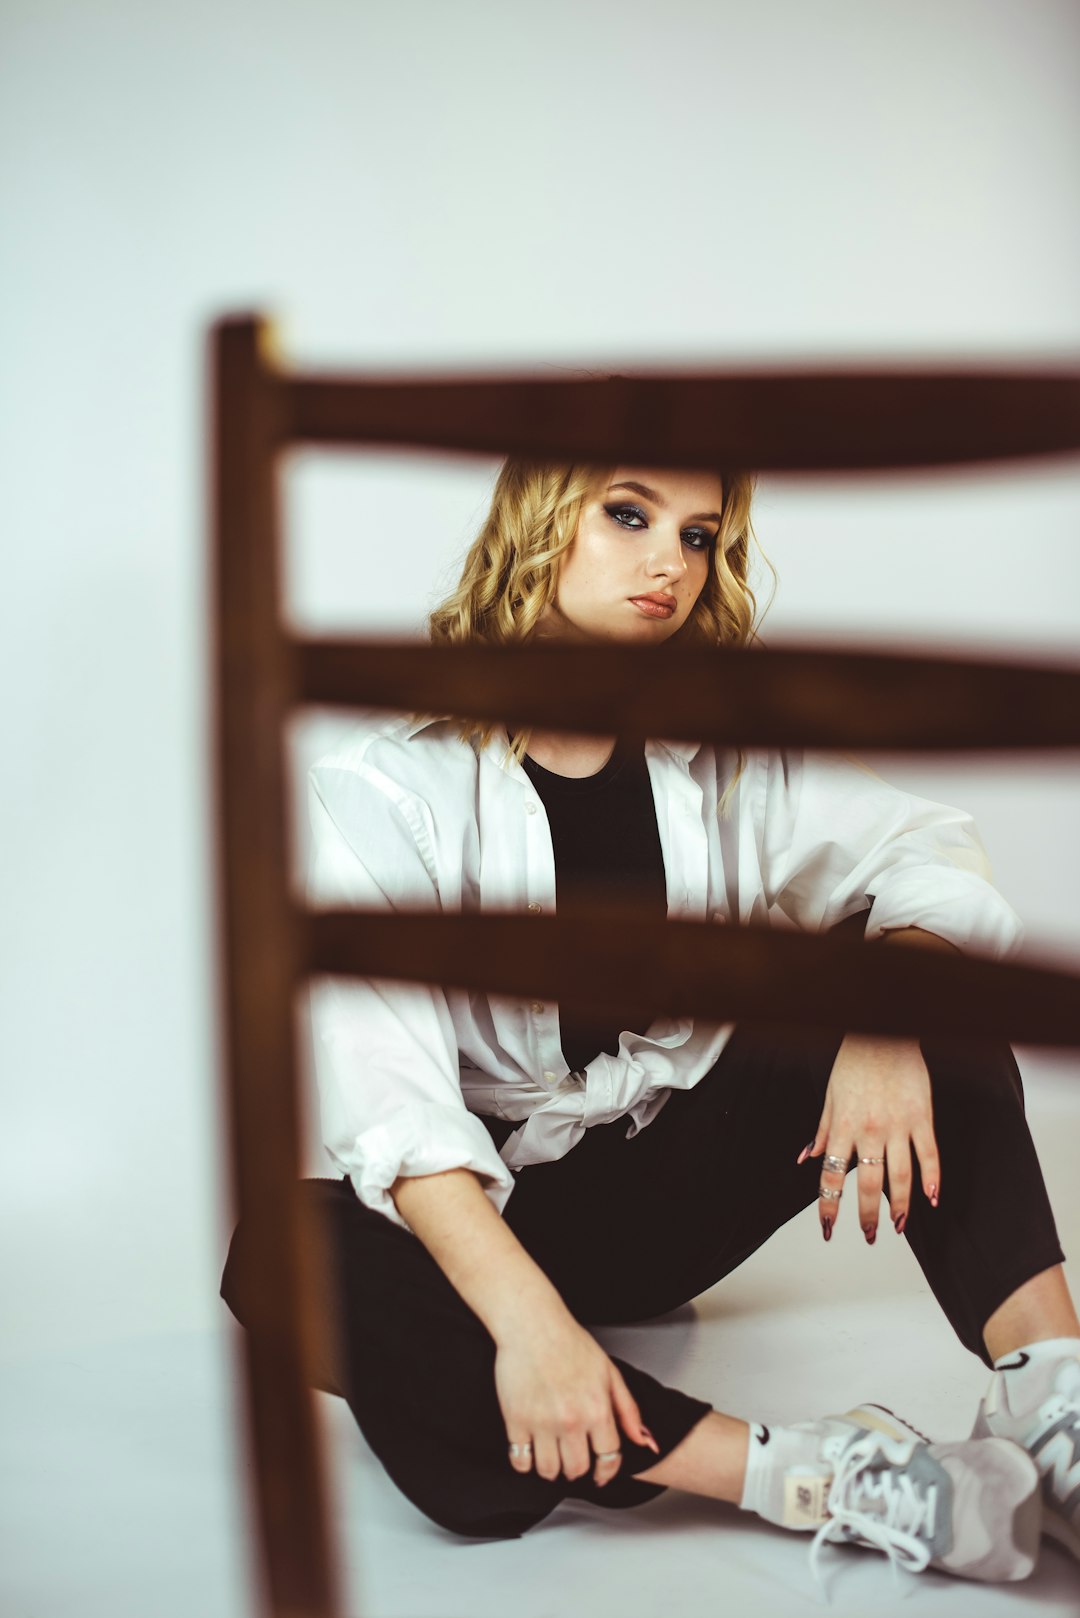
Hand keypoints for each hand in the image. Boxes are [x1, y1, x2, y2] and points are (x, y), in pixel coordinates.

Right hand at [494, 1307, 659, 1487]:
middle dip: (577, 1469)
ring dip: (551, 1469)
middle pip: (577, 1470)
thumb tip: (643, 1441)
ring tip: (550, 1455)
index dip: (606, 1471)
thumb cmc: (569, 1342)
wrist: (532, 1324)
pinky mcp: (515, 1421)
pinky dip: (524, 1462)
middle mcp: (571, 1420)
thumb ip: (628, 1410)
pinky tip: (529, 1450)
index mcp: (597, 1409)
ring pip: (548, 1471)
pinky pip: (519, 1461)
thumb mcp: (608, 1372)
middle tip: (572, 1459)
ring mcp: (542, 1423)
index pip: (608, 1459)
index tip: (600, 1474)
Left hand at [798, 1032, 940, 1241]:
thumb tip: (807, 1158)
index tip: (828, 1229)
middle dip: (866, 1215)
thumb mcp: (830, 1096)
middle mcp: (869, 1130)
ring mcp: (898, 1125)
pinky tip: (932, 1198)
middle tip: (870, 1235)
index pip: (832, 1176)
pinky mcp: (922, 1116)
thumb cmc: (854, 1062)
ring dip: (900, 1205)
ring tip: (898, 1225)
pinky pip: (929, 1154)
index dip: (829, 1206)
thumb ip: (822, 1131)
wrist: (882, 1032)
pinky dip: (932, 1178)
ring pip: (900, 1176)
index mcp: (843, 1126)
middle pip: (867, 1184)